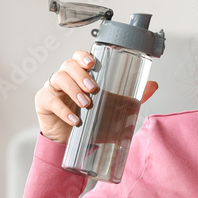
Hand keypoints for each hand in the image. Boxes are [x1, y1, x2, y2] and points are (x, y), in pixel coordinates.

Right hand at [35, 49, 158, 143]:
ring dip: (74, 90)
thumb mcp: (112, 108)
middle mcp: (66, 77)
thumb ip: (131, 97)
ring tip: (87, 104)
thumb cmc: (90, 119)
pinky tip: (75, 120)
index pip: (79, 57)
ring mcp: (53, 88)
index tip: (92, 62)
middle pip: (68, 65)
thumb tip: (153, 85)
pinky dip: (63, 110)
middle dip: (81, 75)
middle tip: (93, 88)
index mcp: (81, 74)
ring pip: (58, 78)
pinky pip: (50, 100)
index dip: (83, 56)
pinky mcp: (44, 102)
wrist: (72, 141)